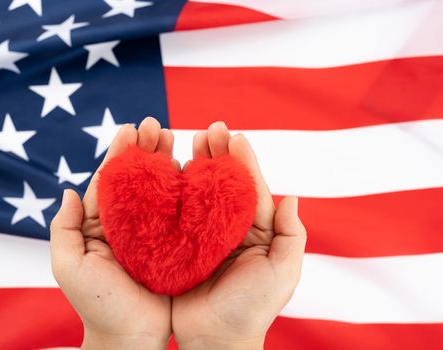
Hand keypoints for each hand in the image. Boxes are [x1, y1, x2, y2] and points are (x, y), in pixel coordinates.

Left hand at [50, 118, 174, 349]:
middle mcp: (129, 223)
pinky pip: (181, 212)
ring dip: (167, 161)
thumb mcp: (69, 266)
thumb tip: (69, 190)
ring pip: (161, 189)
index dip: (120, 153)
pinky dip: (186, 189)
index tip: (130, 128)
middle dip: (146, 149)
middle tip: (157, 125)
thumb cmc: (98, 305)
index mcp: (102, 224)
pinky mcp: (175, 243)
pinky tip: (193, 169)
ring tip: (175, 137)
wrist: (130, 337)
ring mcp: (154, 232)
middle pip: (138, 178)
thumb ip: (65, 228)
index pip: (111, 180)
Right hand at [172, 122, 306, 349]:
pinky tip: (166, 170)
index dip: (243, 161)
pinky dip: (172, 190)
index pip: (249, 188)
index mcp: (253, 230)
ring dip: (194, 164)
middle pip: (222, 183)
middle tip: (209, 128)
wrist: (216, 339)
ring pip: (197, 191)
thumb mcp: (281, 272)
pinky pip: (174, 213)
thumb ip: (290, 236)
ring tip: (188, 139)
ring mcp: (200, 234)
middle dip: (218, 154)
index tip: (235, 136)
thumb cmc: (253, 308)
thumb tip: (293, 197)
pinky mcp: (177, 244)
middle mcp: (226, 227)